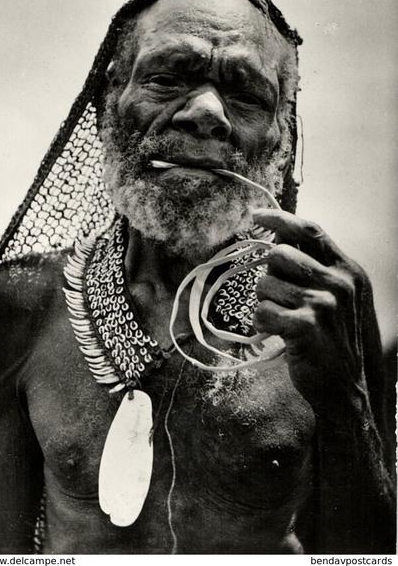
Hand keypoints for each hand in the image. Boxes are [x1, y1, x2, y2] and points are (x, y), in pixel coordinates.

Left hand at [252, 209, 373, 419]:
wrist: (348, 389)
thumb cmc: (337, 341)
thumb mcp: (341, 298)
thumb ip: (318, 269)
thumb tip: (279, 242)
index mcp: (348, 271)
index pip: (310, 230)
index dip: (279, 219)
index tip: (256, 216)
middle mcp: (339, 283)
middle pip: (278, 255)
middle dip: (268, 276)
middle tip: (277, 298)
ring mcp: (323, 304)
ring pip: (265, 284)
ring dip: (264, 303)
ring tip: (281, 320)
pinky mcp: (305, 327)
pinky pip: (262, 311)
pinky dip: (261, 323)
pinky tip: (277, 333)